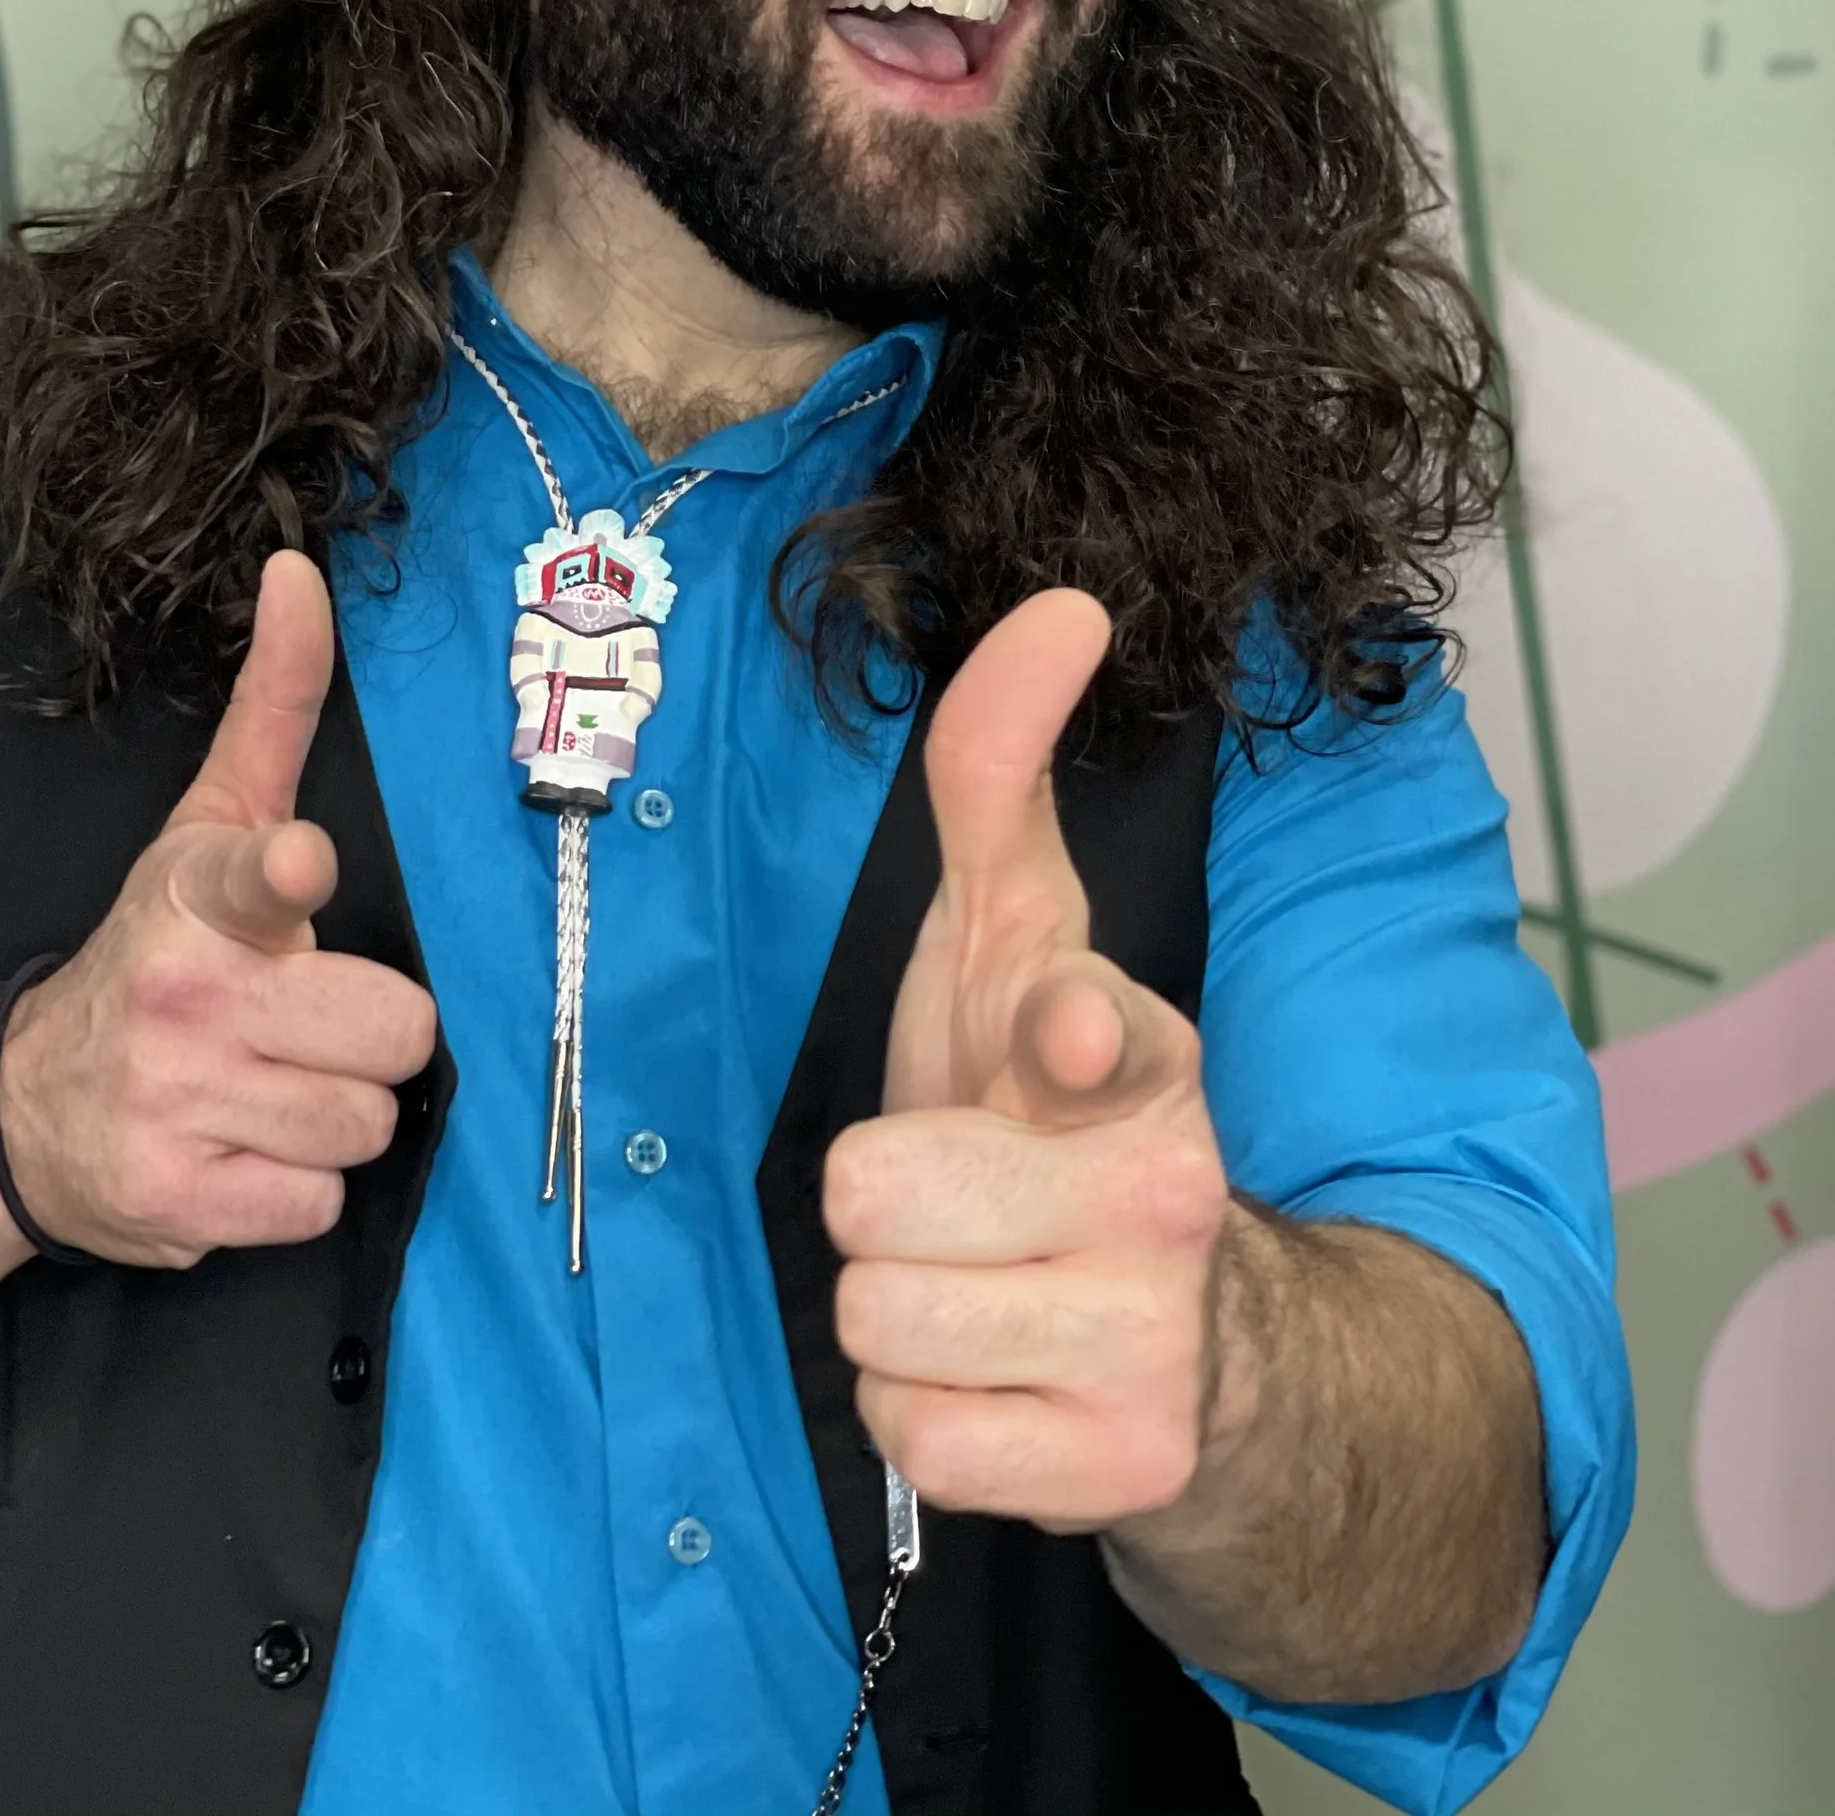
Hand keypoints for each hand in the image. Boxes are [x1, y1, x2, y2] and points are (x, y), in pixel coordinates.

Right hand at [0, 551, 438, 1266]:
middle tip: (305, 1029)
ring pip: (365, 1126)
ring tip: (266, 1090)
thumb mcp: (208, 821)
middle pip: (396, 1033)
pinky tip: (237, 1151)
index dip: (285, 876)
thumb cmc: (158, 950)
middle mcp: (185, 997)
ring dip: (331, 1119)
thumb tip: (300, 566)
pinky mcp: (179, 1204)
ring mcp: (178, 1105)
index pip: (256, 874)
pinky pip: (318, 1205)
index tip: (293, 866)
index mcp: (198, 895)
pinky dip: (290, 1191)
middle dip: (365, 1041)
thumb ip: (274, 703)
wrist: (20, 1109)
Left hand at [824, 591, 1231, 1530]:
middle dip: (875, 1203)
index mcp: (1132, 1047)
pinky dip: (930, 1423)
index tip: (1067, 1036)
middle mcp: (1162, 1185)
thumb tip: (1062, 599)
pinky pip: (915, 1439)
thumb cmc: (1049, 1118)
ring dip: (898, 1315)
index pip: (1084, 1027)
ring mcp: (1153, 1334)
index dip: (1060, 1038)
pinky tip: (999, 1384)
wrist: (1197, 1359)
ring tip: (972, 1289)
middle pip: (868, 1197)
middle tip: (946, 1202)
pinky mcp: (1126, 1467)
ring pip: (879, 1322)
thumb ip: (999, 775)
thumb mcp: (1011, 944)